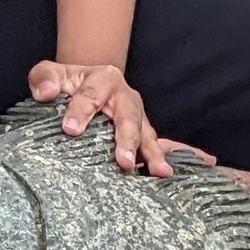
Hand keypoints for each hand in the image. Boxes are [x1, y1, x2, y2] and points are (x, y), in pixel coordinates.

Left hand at [28, 60, 215, 178]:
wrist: (81, 89)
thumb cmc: (63, 86)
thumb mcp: (49, 76)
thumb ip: (44, 79)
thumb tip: (46, 93)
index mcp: (103, 79)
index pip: (92, 94)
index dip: (81, 110)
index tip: (70, 129)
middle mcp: (126, 98)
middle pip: (129, 116)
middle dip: (127, 138)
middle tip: (122, 160)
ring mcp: (138, 119)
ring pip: (149, 135)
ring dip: (155, 154)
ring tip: (162, 172)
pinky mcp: (142, 138)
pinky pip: (165, 146)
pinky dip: (181, 154)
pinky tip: (206, 163)